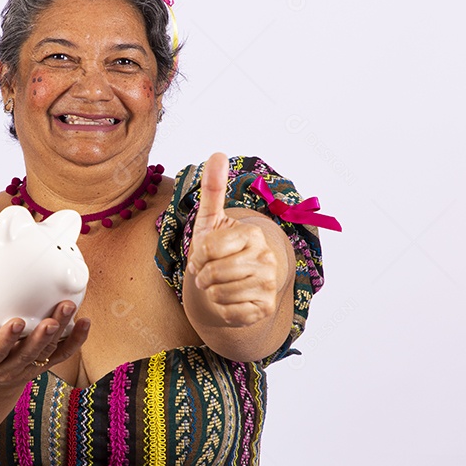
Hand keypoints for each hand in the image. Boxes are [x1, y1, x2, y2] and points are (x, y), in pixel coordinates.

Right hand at [0, 302, 89, 389]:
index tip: (16, 322)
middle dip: (41, 336)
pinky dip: (76, 340)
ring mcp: (29, 368)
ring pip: (48, 352)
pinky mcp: (44, 365)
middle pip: (28, 353)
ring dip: (61, 332)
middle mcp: (9, 368)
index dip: (6, 339)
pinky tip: (85, 322)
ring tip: (69, 309)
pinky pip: (63, 355)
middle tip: (52, 319)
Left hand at [185, 152, 286, 327]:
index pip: (207, 248)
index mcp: (251, 234)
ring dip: (209, 291)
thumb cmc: (218, 250)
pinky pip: (229, 312)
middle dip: (201, 275)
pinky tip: (228, 300)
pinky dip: (220, 308)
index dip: (197, 255)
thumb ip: (213, 189)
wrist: (232, 283)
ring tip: (216, 284)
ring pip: (219, 292)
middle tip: (207, 273)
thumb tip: (217, 153)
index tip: (202, 255)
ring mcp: (268, 283)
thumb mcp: (211, 220)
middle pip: (212, 272)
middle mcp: (266, 257)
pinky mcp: (264, 307)